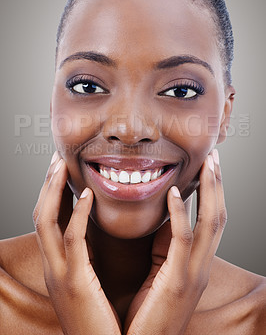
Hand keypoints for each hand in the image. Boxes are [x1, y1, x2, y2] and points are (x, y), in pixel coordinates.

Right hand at [33, 152, 120, 334]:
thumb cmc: (98, 319)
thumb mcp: (87, 282)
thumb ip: (88, 257)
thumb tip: (97, 230)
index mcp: (58, 265)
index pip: (47, 221)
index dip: (51, 193)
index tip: (61, 171)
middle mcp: (52, 266)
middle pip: (40, 215)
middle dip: (47, 185)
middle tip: (57, 160)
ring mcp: (59, 274)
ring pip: (46, 222)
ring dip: (53, 191)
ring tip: (62, 166)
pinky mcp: (75, 283)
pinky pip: (72, 242)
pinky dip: (76, 215)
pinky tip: (85, 196)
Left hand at [124, 150, 225, 334]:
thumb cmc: (148, 312)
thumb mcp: (161, 274)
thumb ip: (166, 246)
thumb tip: (166, 216)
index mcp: (197, 264)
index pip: (212, 220)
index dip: (213, 192)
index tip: (208, 167)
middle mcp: (202, 266)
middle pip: (219, 216)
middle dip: (218, 184)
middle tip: (214, 156)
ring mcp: (194, 274)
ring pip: (210, 223)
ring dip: (210, 190)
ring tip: (207, 163)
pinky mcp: (177, 282)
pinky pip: (184, 241)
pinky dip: (182, 213)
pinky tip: (177, 191)